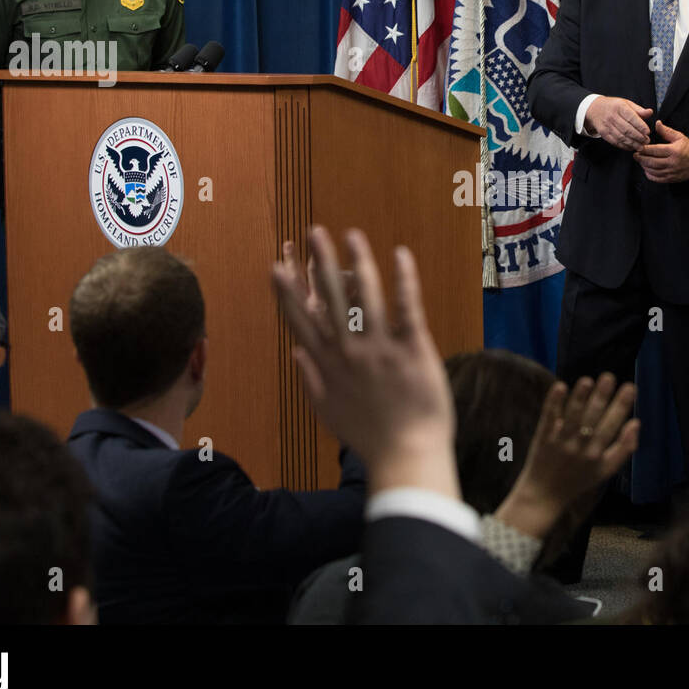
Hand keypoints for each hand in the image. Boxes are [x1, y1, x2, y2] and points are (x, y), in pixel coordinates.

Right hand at [272, 227, 457, 497]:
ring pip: (366, 297)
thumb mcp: (328, 412)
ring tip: (351, 234)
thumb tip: (295, 353)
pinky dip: (403, 279)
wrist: (407, 457)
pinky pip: (406, 307)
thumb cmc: (369, 438)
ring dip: (358, 261)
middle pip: (330, 300)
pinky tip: (400, 254)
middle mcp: (349, 352)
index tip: (276, 266)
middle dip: (320, 263)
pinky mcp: (412, 349)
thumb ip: (310, 380)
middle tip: (314, 232)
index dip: (288, 292)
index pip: (302, 322)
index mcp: (328, 366)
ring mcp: (381, 349)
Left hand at [494, 373, 639, 540]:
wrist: (545, 495)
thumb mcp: (606, 470)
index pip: (612, 426)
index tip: (630, 387)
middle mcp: (580, 448)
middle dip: (602, 397)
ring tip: (587, 380)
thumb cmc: (579, 479)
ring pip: (572, 417)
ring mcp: (560, 443)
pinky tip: (560, 386)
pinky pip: (549, 418)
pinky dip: (554, 403)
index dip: (621, 406)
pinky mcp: (543, 438)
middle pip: (593, 419)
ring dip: (580, 397)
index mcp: (598, 455)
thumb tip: (636, 423)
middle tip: (609, 376)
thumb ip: (624, 449)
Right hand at [584, 96, 653, 149]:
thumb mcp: (626, 103)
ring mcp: (607, 126)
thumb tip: (650, 112)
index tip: (647, 132)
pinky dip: (624, 146)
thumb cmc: (614, 106)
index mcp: (619, 107)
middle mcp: (612, 116)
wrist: (595, 109)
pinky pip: (615, 142)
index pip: (631, 117)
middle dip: (638, 137)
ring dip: (632, 143)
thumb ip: (638, 110)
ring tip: (641, 146)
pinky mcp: (604, 133)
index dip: (640, 126)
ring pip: (621, 137)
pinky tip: (631, 147)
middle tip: (646, 141)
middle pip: (627, 129)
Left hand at [633, 121, 688, 182]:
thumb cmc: (688, 149)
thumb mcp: (679, 137)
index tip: (638, 147)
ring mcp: (671, 172)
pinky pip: (657, 178)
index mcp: (674, 151)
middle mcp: (672, 162)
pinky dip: (649, 174)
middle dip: (641, 158)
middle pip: (652, 162)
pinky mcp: (671, 179)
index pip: (655, 150)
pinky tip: (647, 169)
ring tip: (640, 161)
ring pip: (653, 171)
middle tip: (635, 155)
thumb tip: (657, 123)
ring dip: (644, 166)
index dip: (644, 149)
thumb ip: (666, 131)